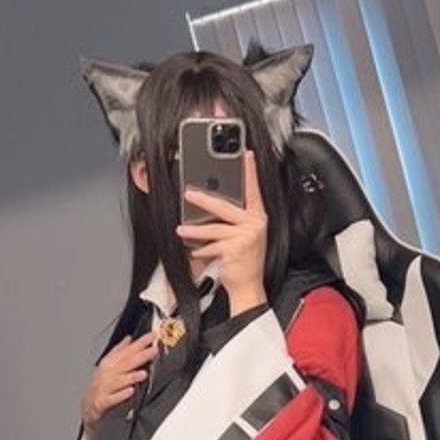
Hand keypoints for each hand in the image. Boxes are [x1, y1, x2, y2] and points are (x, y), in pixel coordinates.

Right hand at [80, 333, 156, 435]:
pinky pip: (112, 399)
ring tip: (143, 373)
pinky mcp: (102, 403)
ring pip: (118, 381)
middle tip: (153, 351)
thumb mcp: (107, 366)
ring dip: (130, 377)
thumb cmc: (99, 386)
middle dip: (139, 356)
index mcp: (108, 364)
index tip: (152, 336)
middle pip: (125, 364)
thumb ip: (119, 351)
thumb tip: (128, 339)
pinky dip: (121, 395)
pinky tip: (130, 391)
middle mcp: (105, 374)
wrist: (87, 407)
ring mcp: (103, 389)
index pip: (126, 351)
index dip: (139, 343)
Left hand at [175, 150, 267, 312]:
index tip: (245, 153)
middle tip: (189, 193)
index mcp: (257, 217)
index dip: (249, 170)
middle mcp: (254, 224)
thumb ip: (233, 219)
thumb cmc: (243, 260)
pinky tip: (196, 252)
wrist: (248, 286)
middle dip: (204, 200)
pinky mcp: (235, 248)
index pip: (253, 189)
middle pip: (225, 206)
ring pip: (214, 228)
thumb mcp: (243, 235)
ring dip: (194, 230)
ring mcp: (246, 236)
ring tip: (181, 229)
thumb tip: (209, 203)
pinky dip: (201, 250)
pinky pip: (212, 245)